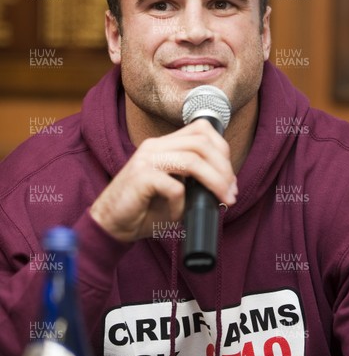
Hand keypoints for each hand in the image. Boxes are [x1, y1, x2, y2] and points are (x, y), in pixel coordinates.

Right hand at [90, 120, 236, 242]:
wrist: (109, 225)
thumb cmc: (143, 209)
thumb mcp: (174, 189)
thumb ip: (194, 180)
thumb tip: (226, 185)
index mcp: (163, 145)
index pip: (201, 130)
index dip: (222, 149)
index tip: (230, 176)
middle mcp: (154, 146)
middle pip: (202, 143)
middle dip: (224, 168)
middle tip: (231, 192)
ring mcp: (146, 160)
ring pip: (193, 160)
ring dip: (215, 181)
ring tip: (222, 199)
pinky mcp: (141, 178)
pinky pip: (175, 187)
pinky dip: (182, 204)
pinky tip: (178, 214)